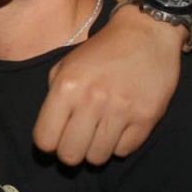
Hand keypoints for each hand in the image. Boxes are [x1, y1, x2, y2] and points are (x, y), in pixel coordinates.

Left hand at [34, 4, 184, 165]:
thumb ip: (53, 97)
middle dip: (71, 153)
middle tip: (78, 142)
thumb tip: (49, 132)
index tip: (57, 139)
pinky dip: (120, 145)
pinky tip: (120, 128)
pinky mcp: (146, 117)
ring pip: (97, 158)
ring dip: (96, 150)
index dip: (49, 144)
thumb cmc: (101, 51)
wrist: (146, 33)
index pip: (45, 140)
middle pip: (70, 155)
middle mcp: (91, 100)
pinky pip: (124, 151)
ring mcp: (121, 110)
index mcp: (66, 87)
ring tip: (100, 134)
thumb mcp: (66, 65)